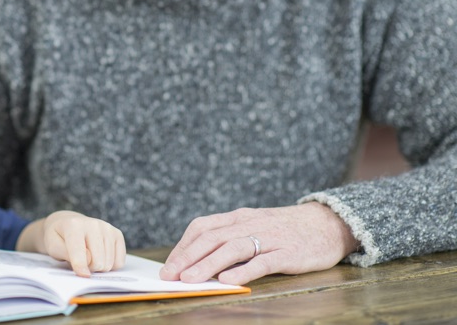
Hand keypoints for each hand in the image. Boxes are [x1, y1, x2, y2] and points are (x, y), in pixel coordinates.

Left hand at [17, 211, 125, 276]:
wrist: (67, 223)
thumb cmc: (59, 237)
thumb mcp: (53, 247)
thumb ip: (67, 255)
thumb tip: (88, 262)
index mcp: (74, 225)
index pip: (81, 254)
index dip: (80, 269)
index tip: (81, 275)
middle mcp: (94, 224)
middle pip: (98, 262)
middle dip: (89, 268)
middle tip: (81, 262)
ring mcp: (107, 228)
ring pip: (109, 264)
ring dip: (98, 267)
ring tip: (89, 258)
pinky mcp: (117, 234)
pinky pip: (119, 262)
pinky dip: (110, 265)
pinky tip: (100, 256)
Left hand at [159, 202, 359, 284]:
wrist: (328, 222)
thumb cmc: (284, 229)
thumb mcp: (253, 226)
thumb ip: (229, 238)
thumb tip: (197, 259)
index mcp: (238, 217)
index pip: (203, 227)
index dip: (183, 246)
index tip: (168, 265)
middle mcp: (250, 223)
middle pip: (212, 237)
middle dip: (188, 257)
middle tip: (170, 275)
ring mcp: (270, 237)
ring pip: (233, 248)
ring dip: (208, 264)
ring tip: (190, 280)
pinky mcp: (289, 253)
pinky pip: (263, 261)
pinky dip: (244, 270)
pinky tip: (228, 280)